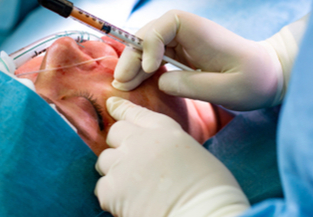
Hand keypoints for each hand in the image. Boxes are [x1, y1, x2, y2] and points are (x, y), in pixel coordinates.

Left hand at [95, 97, 248, 216]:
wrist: (203, 214)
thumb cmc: (210, 190)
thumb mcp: (194, 152)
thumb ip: (169, 144)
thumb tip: (157, 152)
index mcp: (165, 130)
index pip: (136, 113)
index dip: (121, 109)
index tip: (111, 105)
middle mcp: (140, 141)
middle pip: (115, 133)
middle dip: (119, 145)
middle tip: (130, 162)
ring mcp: (123, 164)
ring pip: (105, 160)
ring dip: (114, 170)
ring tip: (131, 185)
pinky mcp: (112, 189)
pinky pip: (102, 187)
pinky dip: (111, 195)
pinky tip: (128, 202)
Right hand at [113, 10, 285, 109]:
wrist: (269, 76)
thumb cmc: (255, 80)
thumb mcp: (228, 88)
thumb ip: (192, 85)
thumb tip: (160, 82)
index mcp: (200, 30)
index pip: (165, 25)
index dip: (150, 44)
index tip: (149, 69)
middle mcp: (187, 32)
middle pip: (149, 35)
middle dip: (132, 56)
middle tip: (121, 82)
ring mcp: (182, 43)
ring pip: (147, 47)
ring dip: (133, 65)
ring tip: (122, 86)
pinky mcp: (181, 56)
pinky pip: (154, 58)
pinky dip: (142, 70)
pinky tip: (135, 84)